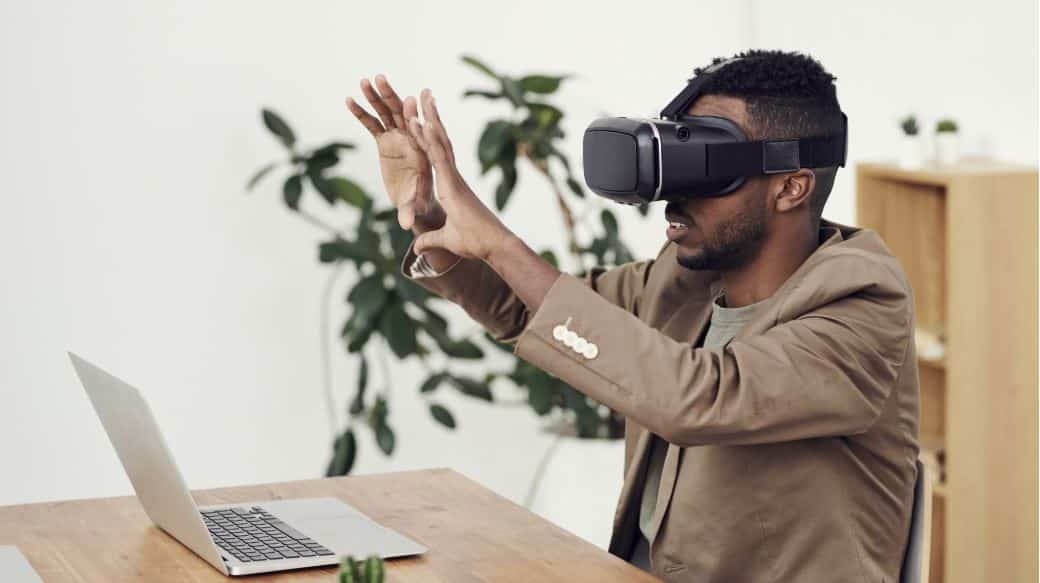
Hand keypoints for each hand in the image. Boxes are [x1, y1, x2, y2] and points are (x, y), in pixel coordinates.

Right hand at [346, 75, 441, 230]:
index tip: (410, 102)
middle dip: (392, 97)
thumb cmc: (421, 203)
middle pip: (403, 115)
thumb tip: (406, 225)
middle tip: (382, 80)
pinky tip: (349, 99)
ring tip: (365, 80)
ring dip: (377, 96)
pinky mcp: (386, 141)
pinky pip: (373, 124)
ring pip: (387, 113)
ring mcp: (398, 138)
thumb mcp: (416, 206)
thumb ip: (410, 211)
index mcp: (424, 152)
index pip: (422, 132)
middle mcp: (412, 140)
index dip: (415, 118)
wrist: (417, 201)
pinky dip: (362, 112)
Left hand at [403, 89, 514, 260]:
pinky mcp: (453, 184)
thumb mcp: (446, 241)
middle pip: (439, 141)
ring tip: (421, 98)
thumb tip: (418, 248)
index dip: (429, 137)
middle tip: (424, 96)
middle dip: (431, 117)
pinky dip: (430, 140)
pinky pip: (439, 158)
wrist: (493, 246)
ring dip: (429, 119)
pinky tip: (422, 122)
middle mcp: (453, 177)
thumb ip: (431, 240)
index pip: (436, 156)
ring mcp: (453, 178)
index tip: (422, 118)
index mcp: (451, 186)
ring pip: (439, 143)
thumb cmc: (476, 243)